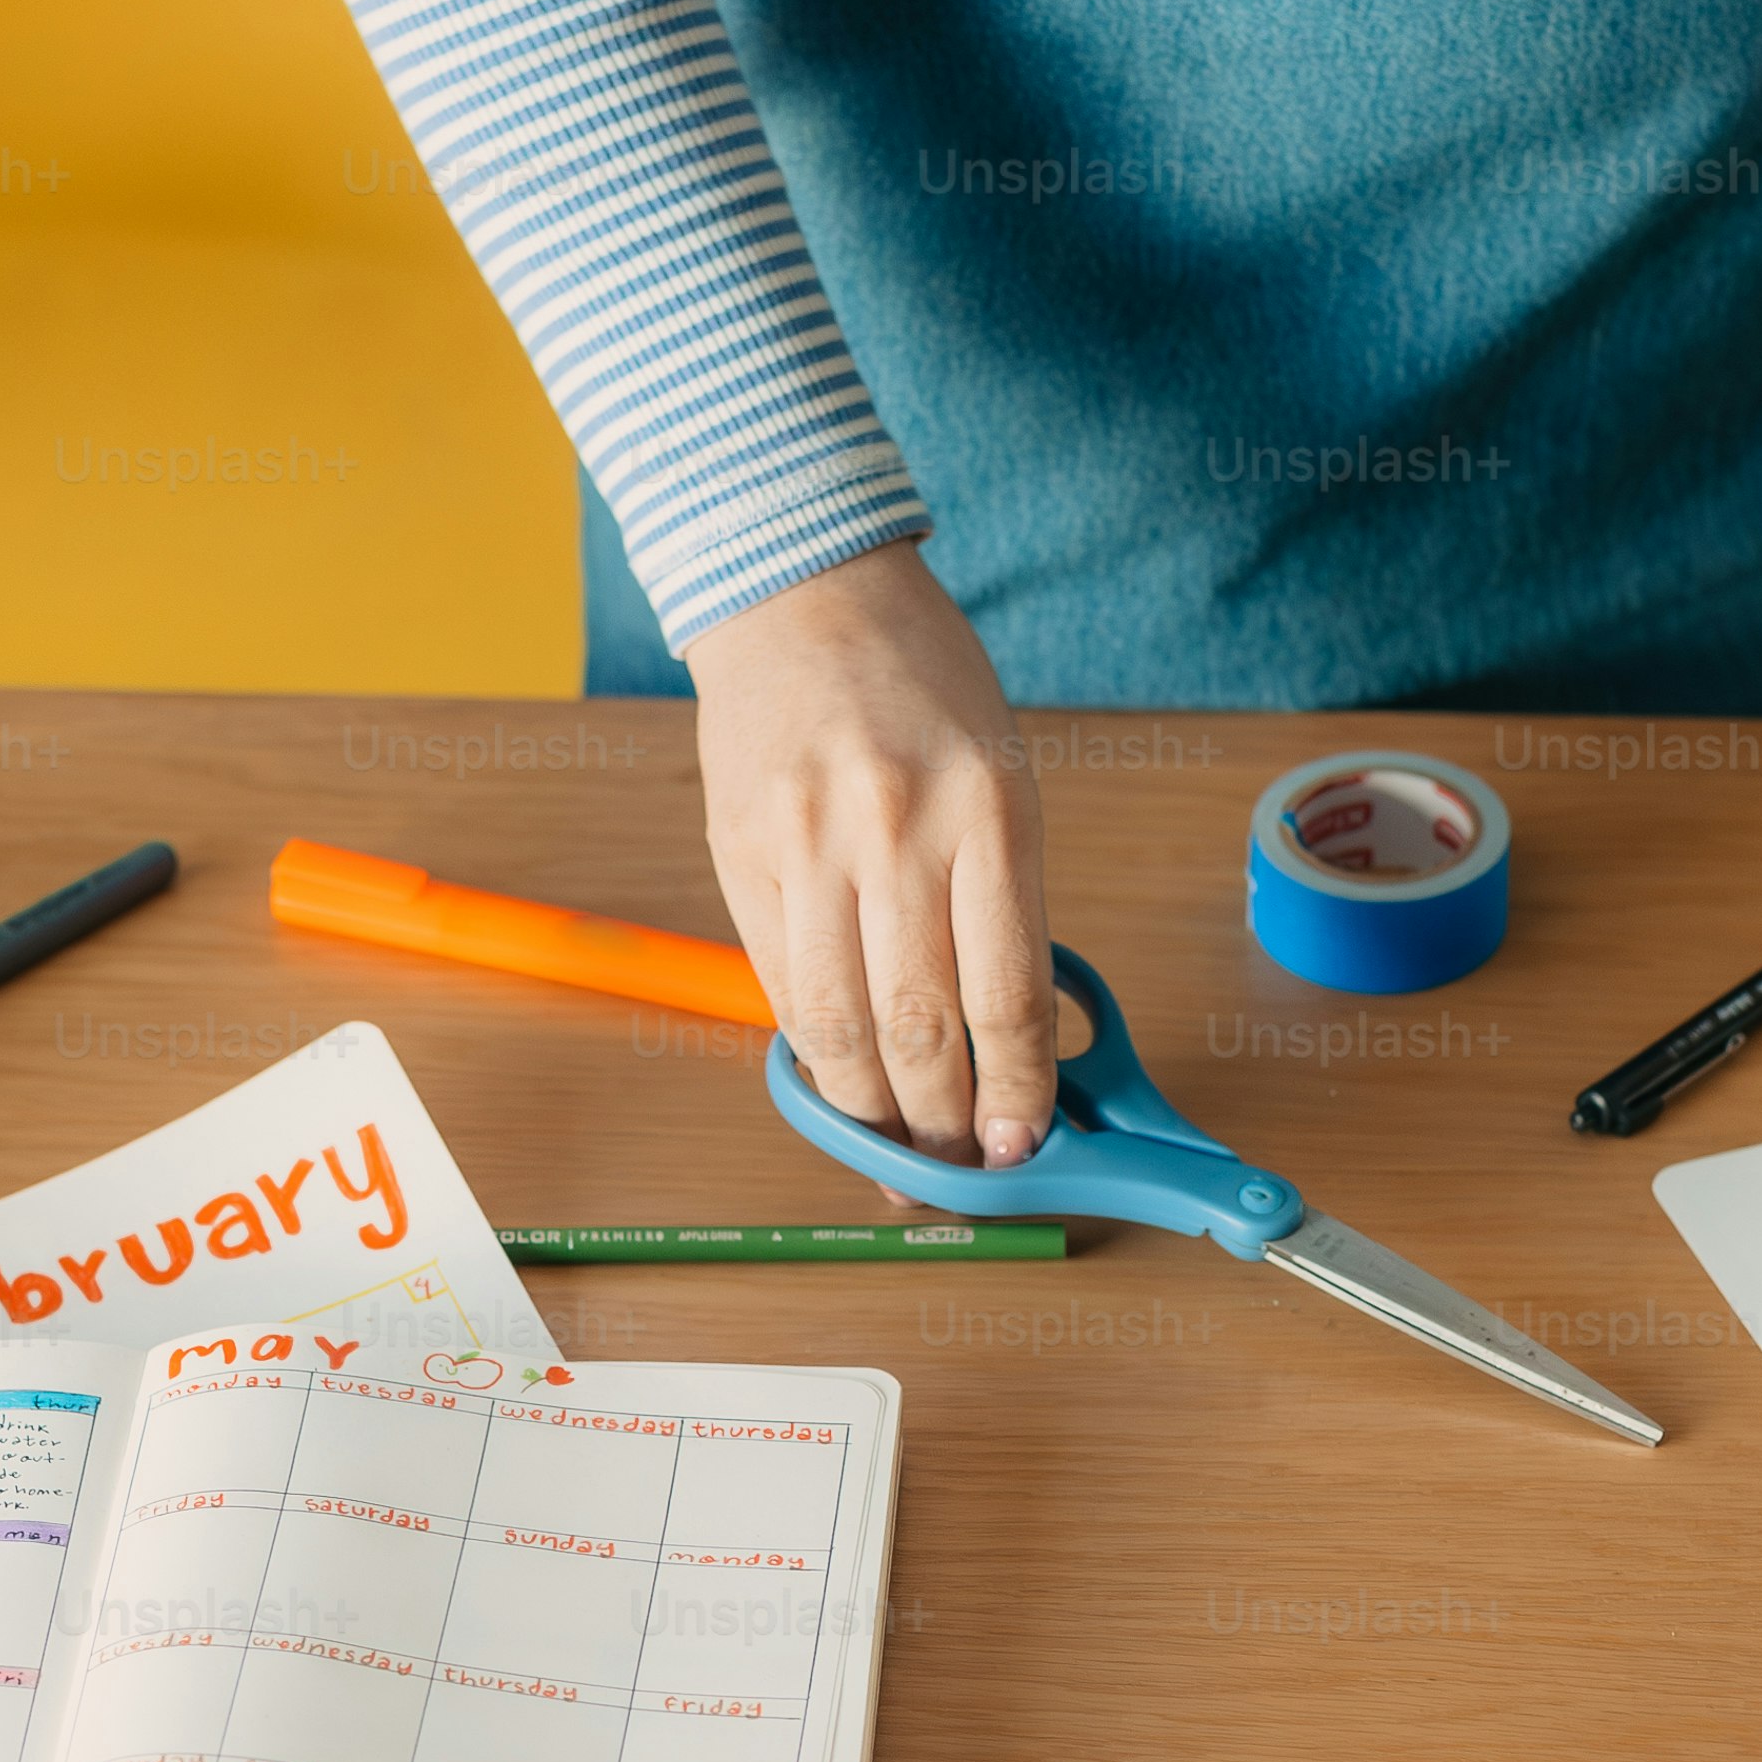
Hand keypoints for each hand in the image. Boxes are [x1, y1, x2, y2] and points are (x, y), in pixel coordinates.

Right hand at [682, 539, 1059, 1167]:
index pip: (1007, 994)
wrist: (803, 596)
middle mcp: (898, 828)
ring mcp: (809, 841)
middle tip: (959, 1165)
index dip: (1016, 1093)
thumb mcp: (1002, 775)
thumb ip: (1002, 901)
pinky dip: (811, 1048)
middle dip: (944, 1124)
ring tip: (895, 1144)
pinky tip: (838, 1075)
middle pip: (921, 1028)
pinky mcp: (740, 852)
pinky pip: (777, 983)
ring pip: (837, 1025)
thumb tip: (1010, 1044)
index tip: (1021, 1144)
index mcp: (991, 808)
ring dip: (870, 1109)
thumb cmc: (921, 687)